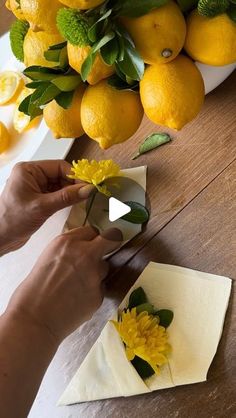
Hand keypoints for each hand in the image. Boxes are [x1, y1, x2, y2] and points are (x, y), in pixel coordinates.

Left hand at [0, 160, 94, 253]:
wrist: (0, 238)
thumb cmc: (13, 220)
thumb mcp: (42, 207)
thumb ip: (67, 197)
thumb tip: (88, 189)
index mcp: (28, 170)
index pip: (59, 166)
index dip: (75, 176)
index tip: (88, 187)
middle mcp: (31, 175)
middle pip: (60, 174)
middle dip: (73, 185)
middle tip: (86, 195)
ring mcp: (34, 186)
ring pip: (60, 184)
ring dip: (70, 192)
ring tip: (79, 201)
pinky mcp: (37, 197)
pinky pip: (56, 193)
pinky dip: (64, 198)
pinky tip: (71, 204)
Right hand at [6, 226, 122, 342]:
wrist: (34, 320)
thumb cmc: (32, 290)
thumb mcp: (48, 258)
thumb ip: (67, 250)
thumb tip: (81, 248)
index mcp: (66, 243)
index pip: (92, 230)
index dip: (91, 238)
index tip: (90, 244)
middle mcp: (84, 255)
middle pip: (111, 240)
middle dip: (110, 243)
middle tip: (102, 252)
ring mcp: (94, 275)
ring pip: (104, 267)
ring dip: (96, 272)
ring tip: (77, 286)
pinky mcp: (99, 294)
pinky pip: (100, 288)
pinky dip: (92, 292)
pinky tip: (77, 300)